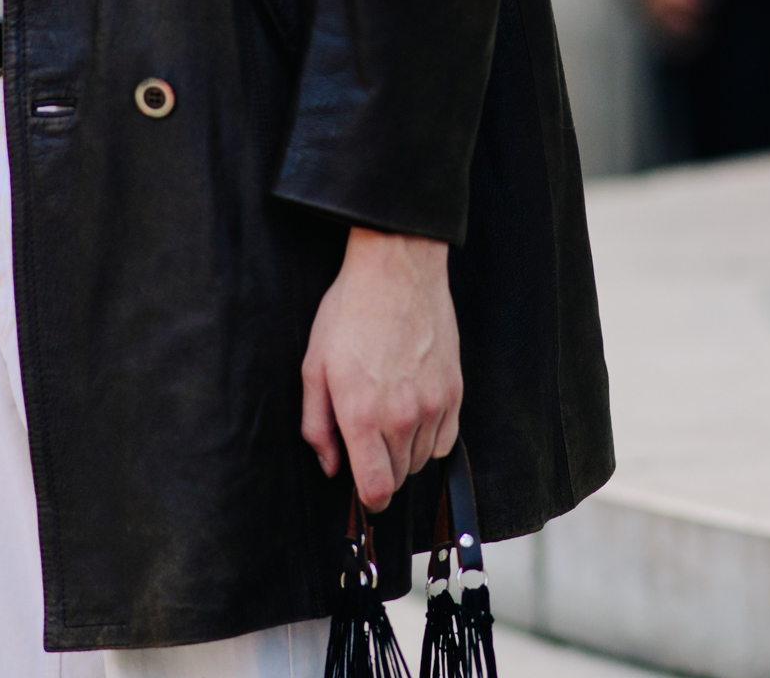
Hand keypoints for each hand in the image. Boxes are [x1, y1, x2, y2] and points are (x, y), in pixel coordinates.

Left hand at [300, 228, 460, 510]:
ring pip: (422, 459)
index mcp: (361, 414)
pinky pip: (446, 440)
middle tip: (367, 442)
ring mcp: (433, 404)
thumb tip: (330, 466)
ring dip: (405, 453)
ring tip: (388, 418)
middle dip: (382, 471)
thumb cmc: (349, 313)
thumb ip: (317, 426)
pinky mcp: (455, 391)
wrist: (397, 270)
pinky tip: (414, 413)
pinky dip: (431, 437)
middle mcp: (401, 416)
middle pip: (399, 477)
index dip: (368, 500)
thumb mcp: (314, 367)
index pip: (376, 489)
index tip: (363, 492)